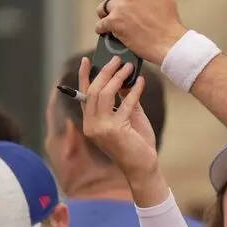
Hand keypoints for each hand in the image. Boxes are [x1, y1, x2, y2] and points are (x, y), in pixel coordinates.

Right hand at [78, 56, 159, 189]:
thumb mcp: (128, 118)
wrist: (142, 167)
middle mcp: (91, 125)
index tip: (87, 60)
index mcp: (90, 123)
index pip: (84, 95)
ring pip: (105, 94)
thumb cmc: (136, 144)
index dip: (84, 76)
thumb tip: (124, 78)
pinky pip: (125, 103)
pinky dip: (134, 91)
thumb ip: (123, 99)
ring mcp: (101, 128)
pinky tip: (141, 82)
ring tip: (129, 67)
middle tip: (116, 59)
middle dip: (105, 72)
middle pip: (94, 91)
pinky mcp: (115, 130)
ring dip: (118, 77)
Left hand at [96, 0, 186, 64]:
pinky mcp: (115, 23)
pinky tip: (106, 30)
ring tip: (110, 19)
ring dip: (105, 13)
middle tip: (116, 6)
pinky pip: (101, 24)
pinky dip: (102, 28)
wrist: (169, 41)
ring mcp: (121, 6)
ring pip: (103, 7)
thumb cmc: (169, 17)